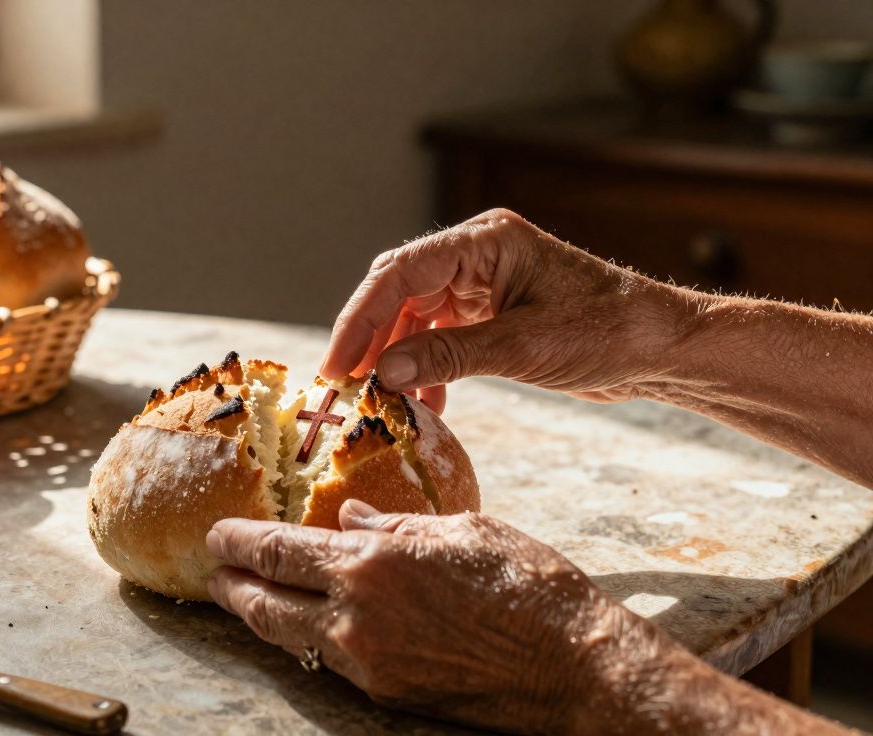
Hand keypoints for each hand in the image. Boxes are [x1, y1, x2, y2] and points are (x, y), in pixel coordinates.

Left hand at [205, 500, 648, 732]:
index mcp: (372, 562)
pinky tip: (310, 626)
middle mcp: (357, 616)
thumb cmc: (527, 584)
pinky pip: (330, 662)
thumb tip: (350, 520)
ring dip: (263, 617)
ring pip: (291, 639)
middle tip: (214, 572)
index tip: (215, 534)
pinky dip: (308, 640)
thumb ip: (396, 524)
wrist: (573, 666)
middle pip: (267, 604)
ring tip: (247, 599)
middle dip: (233, 587)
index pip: (280, 552)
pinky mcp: (388, 693)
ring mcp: (369, 662)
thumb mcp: (462, 529)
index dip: (239, 543)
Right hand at [320, 209, 696, 410]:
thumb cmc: (610, 332)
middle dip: (368, 338)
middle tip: (342, 384)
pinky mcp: (491, 313)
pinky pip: (440, 336)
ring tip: (378, 400)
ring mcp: (483, 284)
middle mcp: (477, 255)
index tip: (337, 364)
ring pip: (414, 316)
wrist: (664, 348)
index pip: (400, 272)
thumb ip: (449, 355)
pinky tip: (423, 403)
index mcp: (486, 242)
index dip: (359, 317)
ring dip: (395, 358)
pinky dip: (426, 368)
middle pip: (398, 290)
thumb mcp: (524, 347)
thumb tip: (383, 372)